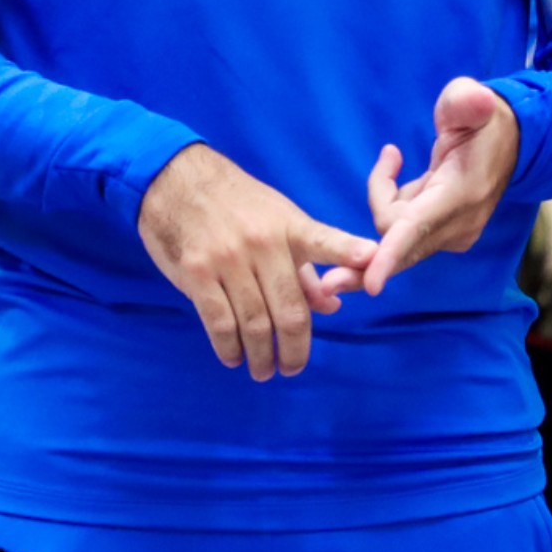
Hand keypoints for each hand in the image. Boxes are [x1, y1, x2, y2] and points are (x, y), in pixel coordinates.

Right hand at [136, 143, 377, 380]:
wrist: (177, 181)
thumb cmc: (236, 205)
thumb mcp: (277, 222)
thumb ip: (304, 267)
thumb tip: (331, 306)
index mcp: (289, 227)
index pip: (325, 241)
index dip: (349, 251)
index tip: (373, 258)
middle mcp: (262, 243)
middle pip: (289, 310)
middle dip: (294, 349)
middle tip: (293, 368)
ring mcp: (227, 259)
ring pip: (254, 323)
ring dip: (261, 356)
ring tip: (263, 370)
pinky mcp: (197, 273)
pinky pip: (219, 322)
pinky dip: (229, 348)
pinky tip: (234, 357)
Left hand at [363, 77, 522, 292]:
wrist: (510, 141)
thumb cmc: (482, 119)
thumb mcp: (472, 102)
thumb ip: (468, 101)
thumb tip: (476, 100)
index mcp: (461, 193)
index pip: (420, 228)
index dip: (392, 254)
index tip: (372, 284)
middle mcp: (458, 223)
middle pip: (400, 246)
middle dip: (367, 265)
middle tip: (327, 285)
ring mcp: (452, 234)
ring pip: (396, 233)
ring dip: (384, 199)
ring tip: (392, 160)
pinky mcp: (444, 236)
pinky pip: (401, 230)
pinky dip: (392, 205)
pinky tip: (398, 172)